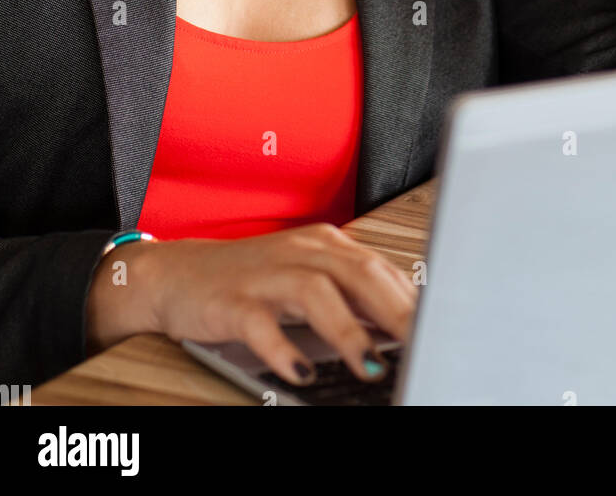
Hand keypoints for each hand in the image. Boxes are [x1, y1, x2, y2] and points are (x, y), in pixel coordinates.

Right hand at [85, 225, 417, 386]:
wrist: (176, 276)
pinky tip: (300, 372)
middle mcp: (300, 252)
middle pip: (358, 272)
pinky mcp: (233, 301)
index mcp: (325, 244)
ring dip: (346, 331)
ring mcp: (266, 274)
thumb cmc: (251, 280)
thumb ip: (352, 296)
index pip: (381, 268)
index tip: (439, 327)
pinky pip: (261, 323)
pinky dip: (283, 349)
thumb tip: (404, 326)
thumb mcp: (306, 279)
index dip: (412, 299)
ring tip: (368, 365)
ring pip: (316, 293)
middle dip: (394, 310)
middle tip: (420, 343)